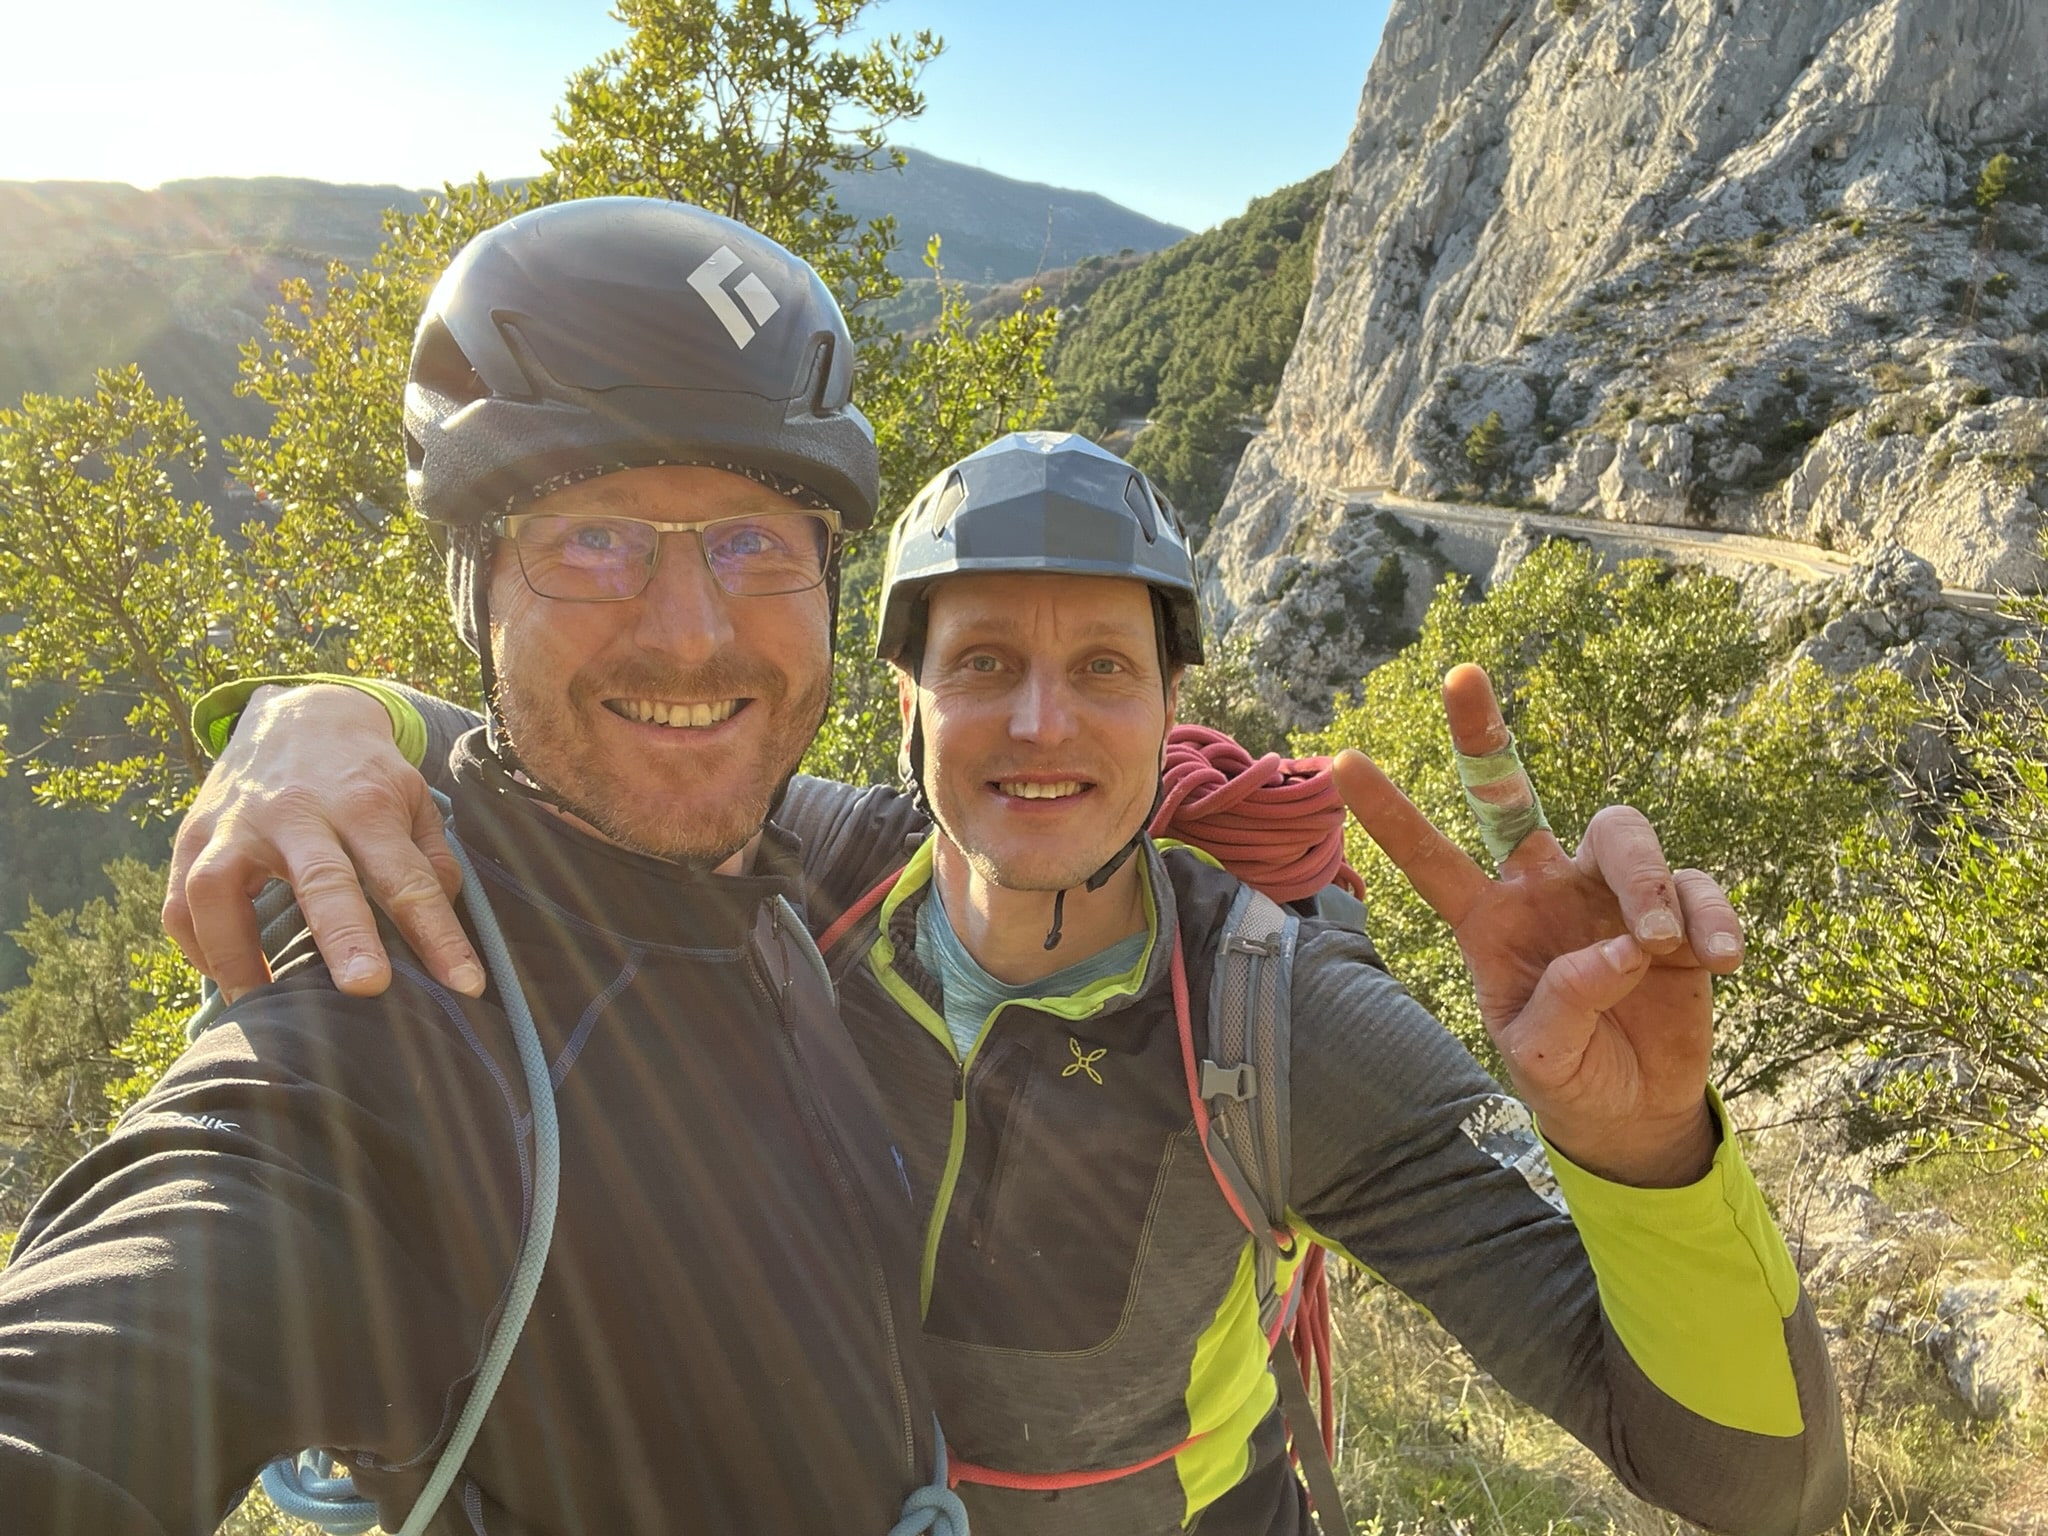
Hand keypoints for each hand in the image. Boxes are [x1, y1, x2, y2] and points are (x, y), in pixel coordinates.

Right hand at [163, 685, 482, 1000]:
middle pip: (320, 877)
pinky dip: (197, 947)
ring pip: (218, 890)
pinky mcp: (192, 834)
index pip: (408, 877)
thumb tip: (440, 925)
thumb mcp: (413, 799)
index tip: (466, 986)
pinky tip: (225, 975)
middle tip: (367, 988)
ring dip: (236, 955)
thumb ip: (432, 860)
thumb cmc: (364, 774)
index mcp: (364, 804)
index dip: (438, 934)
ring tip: (262, 1008)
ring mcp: (235, 822)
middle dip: (344, 934)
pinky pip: (178, 902)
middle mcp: (297, 812)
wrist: (299, 714)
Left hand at [1333, 664, 1739, 1186]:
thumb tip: (1620, 948)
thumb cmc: (1566, 1073)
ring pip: (1622, 833)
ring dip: (1646, 882)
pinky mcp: (1677, 911)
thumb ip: (1566, 1003)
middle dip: (1482, 733)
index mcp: (1487, 920)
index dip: (1391, 813)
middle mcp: (1541, 887)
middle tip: (1458, 674)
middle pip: (1510, 794)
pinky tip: (1719, 963)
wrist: (1630, 1110)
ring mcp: (1608, 892)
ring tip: (1657, 945)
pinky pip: (1696, 888)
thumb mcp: (1542, 1056)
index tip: (1341, 762)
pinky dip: (1710, 919)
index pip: (1431, 858)